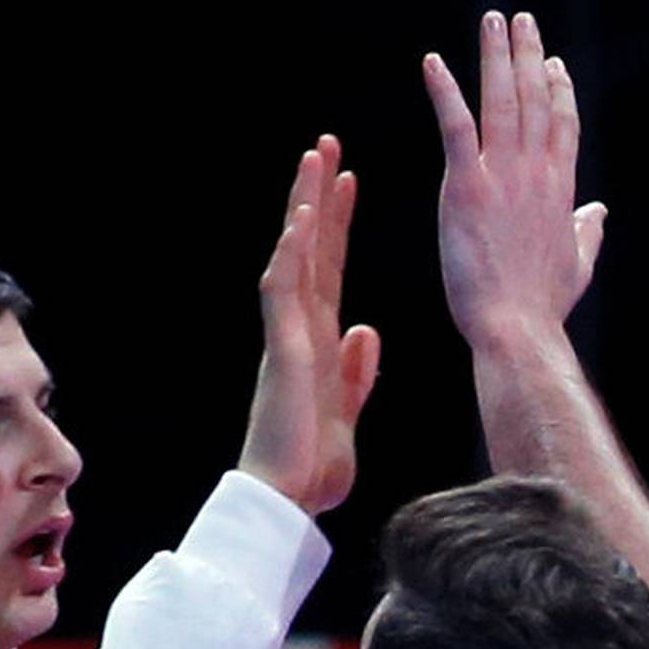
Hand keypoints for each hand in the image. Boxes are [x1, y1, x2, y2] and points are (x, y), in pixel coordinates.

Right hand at [238, 136, 380, 516]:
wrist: (291, 502)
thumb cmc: (314, 467)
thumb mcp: (348, 410)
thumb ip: (357, 369)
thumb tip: (365, 330)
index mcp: (319, 342)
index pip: (328, 269)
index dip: (336, 224)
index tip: (348, 181)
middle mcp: (300, 329)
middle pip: (308, 249)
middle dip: (318, 197)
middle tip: (326, 145)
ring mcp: (288, 335)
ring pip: (292, 256)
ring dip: (302, 206)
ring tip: (313, 157)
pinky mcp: (283, 350)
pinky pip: (284, 291)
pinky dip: (291, 252)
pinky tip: (301, 216)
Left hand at [424, 11, 607, 351]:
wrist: (516, 328)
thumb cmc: (542, 308)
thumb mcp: (578, 267)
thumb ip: (589, 233)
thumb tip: (599, 211)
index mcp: (561, 191)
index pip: (563, 125)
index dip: (558, 90)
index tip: (552, 62)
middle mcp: (536, 174)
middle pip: (535, 100)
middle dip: (528, 55)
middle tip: (519, 19)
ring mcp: (503, 177)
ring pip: (502, 101)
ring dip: (496, 57)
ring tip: (492, 21)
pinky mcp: (467, 187)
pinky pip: (456, 127)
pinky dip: (445, 91)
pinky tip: (433, 62)